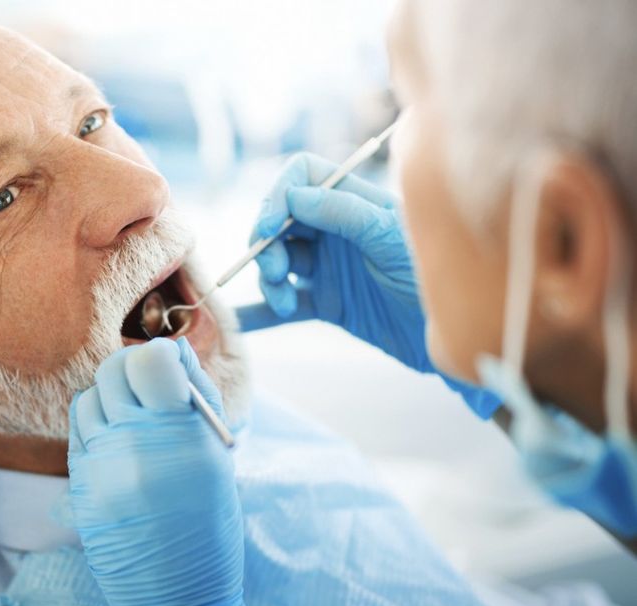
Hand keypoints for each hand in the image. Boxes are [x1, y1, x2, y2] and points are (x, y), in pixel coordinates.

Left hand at [68, 337, 273, 605]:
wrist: (175, 598)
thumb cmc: (209, 527)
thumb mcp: (218, 458)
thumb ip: (197, 398)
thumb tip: (174, 350)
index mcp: (178, 440)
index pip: (147, 362)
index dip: (159, 356)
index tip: (170, 368)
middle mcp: (131, 449)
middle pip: (112, 371)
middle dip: (133, 369)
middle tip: (152, 387)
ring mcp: (98, 468)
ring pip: (89, 398)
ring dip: (111, 396)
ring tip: (135, 420)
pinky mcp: (77, 486)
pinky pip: (78, 431)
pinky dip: (96, 424)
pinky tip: (118, 443)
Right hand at [249, 152, 429, 366]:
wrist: (459, 336)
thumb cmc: (436, 277)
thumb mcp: (391, 239)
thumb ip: (344, 214)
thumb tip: (294, 195)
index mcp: (356, 203)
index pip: (302, 176)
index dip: (277, 196)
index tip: (269, 228)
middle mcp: (338, 230)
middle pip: (282, 222)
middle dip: (268, 244)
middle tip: (276, 273)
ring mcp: (331, 267)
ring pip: (279, 261)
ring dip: (269, 279)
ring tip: (284, 301)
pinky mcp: (329, 303)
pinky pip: (285, 303)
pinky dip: (261, 312)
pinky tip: (240, 322)